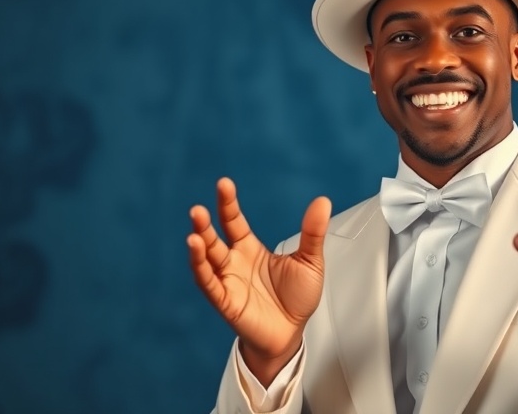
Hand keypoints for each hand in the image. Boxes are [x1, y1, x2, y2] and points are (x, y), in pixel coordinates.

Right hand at [187, 177, 330, 384]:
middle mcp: (234, 262)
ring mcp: (227, 281)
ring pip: (206, 260)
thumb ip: (313, 232)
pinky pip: (209, 284)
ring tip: (194, 231)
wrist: (292, 333)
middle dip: (204, 224)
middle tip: (198, 209)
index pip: (233, 221)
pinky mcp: (226, 301)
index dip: (227, 204)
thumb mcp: (310, 261)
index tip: (224, 184)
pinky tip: (196, 253)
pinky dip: (201, 269)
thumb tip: (322, 201)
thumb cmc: (297, 298)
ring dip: (198, 245)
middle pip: (213, 238)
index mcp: (250, 249)